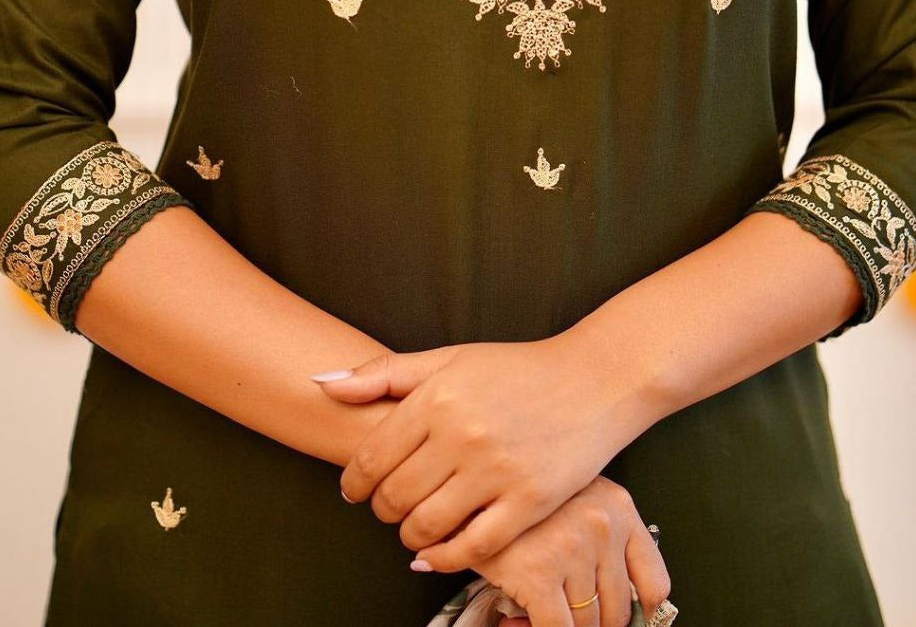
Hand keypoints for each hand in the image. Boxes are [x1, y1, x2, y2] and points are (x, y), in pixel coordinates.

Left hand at [310, 333, 658, 570]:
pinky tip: (437, 550)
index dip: (354, 483)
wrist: (593, 381)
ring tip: (413, 524)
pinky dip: (443, 557)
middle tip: (388, 507)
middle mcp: (462, 433)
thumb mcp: (449, 358)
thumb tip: (321, 381)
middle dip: (381, 509)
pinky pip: (471, 547)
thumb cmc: (515, 369)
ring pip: (425, 526)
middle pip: (394, 497)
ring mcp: (496, 471)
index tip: (356, 490)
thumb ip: (383, 373)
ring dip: (408, 535)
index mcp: (437, 396)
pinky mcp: (529, 502)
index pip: (370, 457)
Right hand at [468, 475, 672, 626]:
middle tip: (562, 613)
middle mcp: (602, 525)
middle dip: (590, 623)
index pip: (654, 585)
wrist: (466, 475)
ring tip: (536, 612)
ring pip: (586, 624)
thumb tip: (629, 610)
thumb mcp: (574, 499)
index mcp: (617, 507)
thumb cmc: (519, 489)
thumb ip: (604, 542)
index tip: (615, 619)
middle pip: (617, 611)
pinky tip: (518, 620)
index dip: (640, 614)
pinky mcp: (539, 572)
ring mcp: (572, 548)